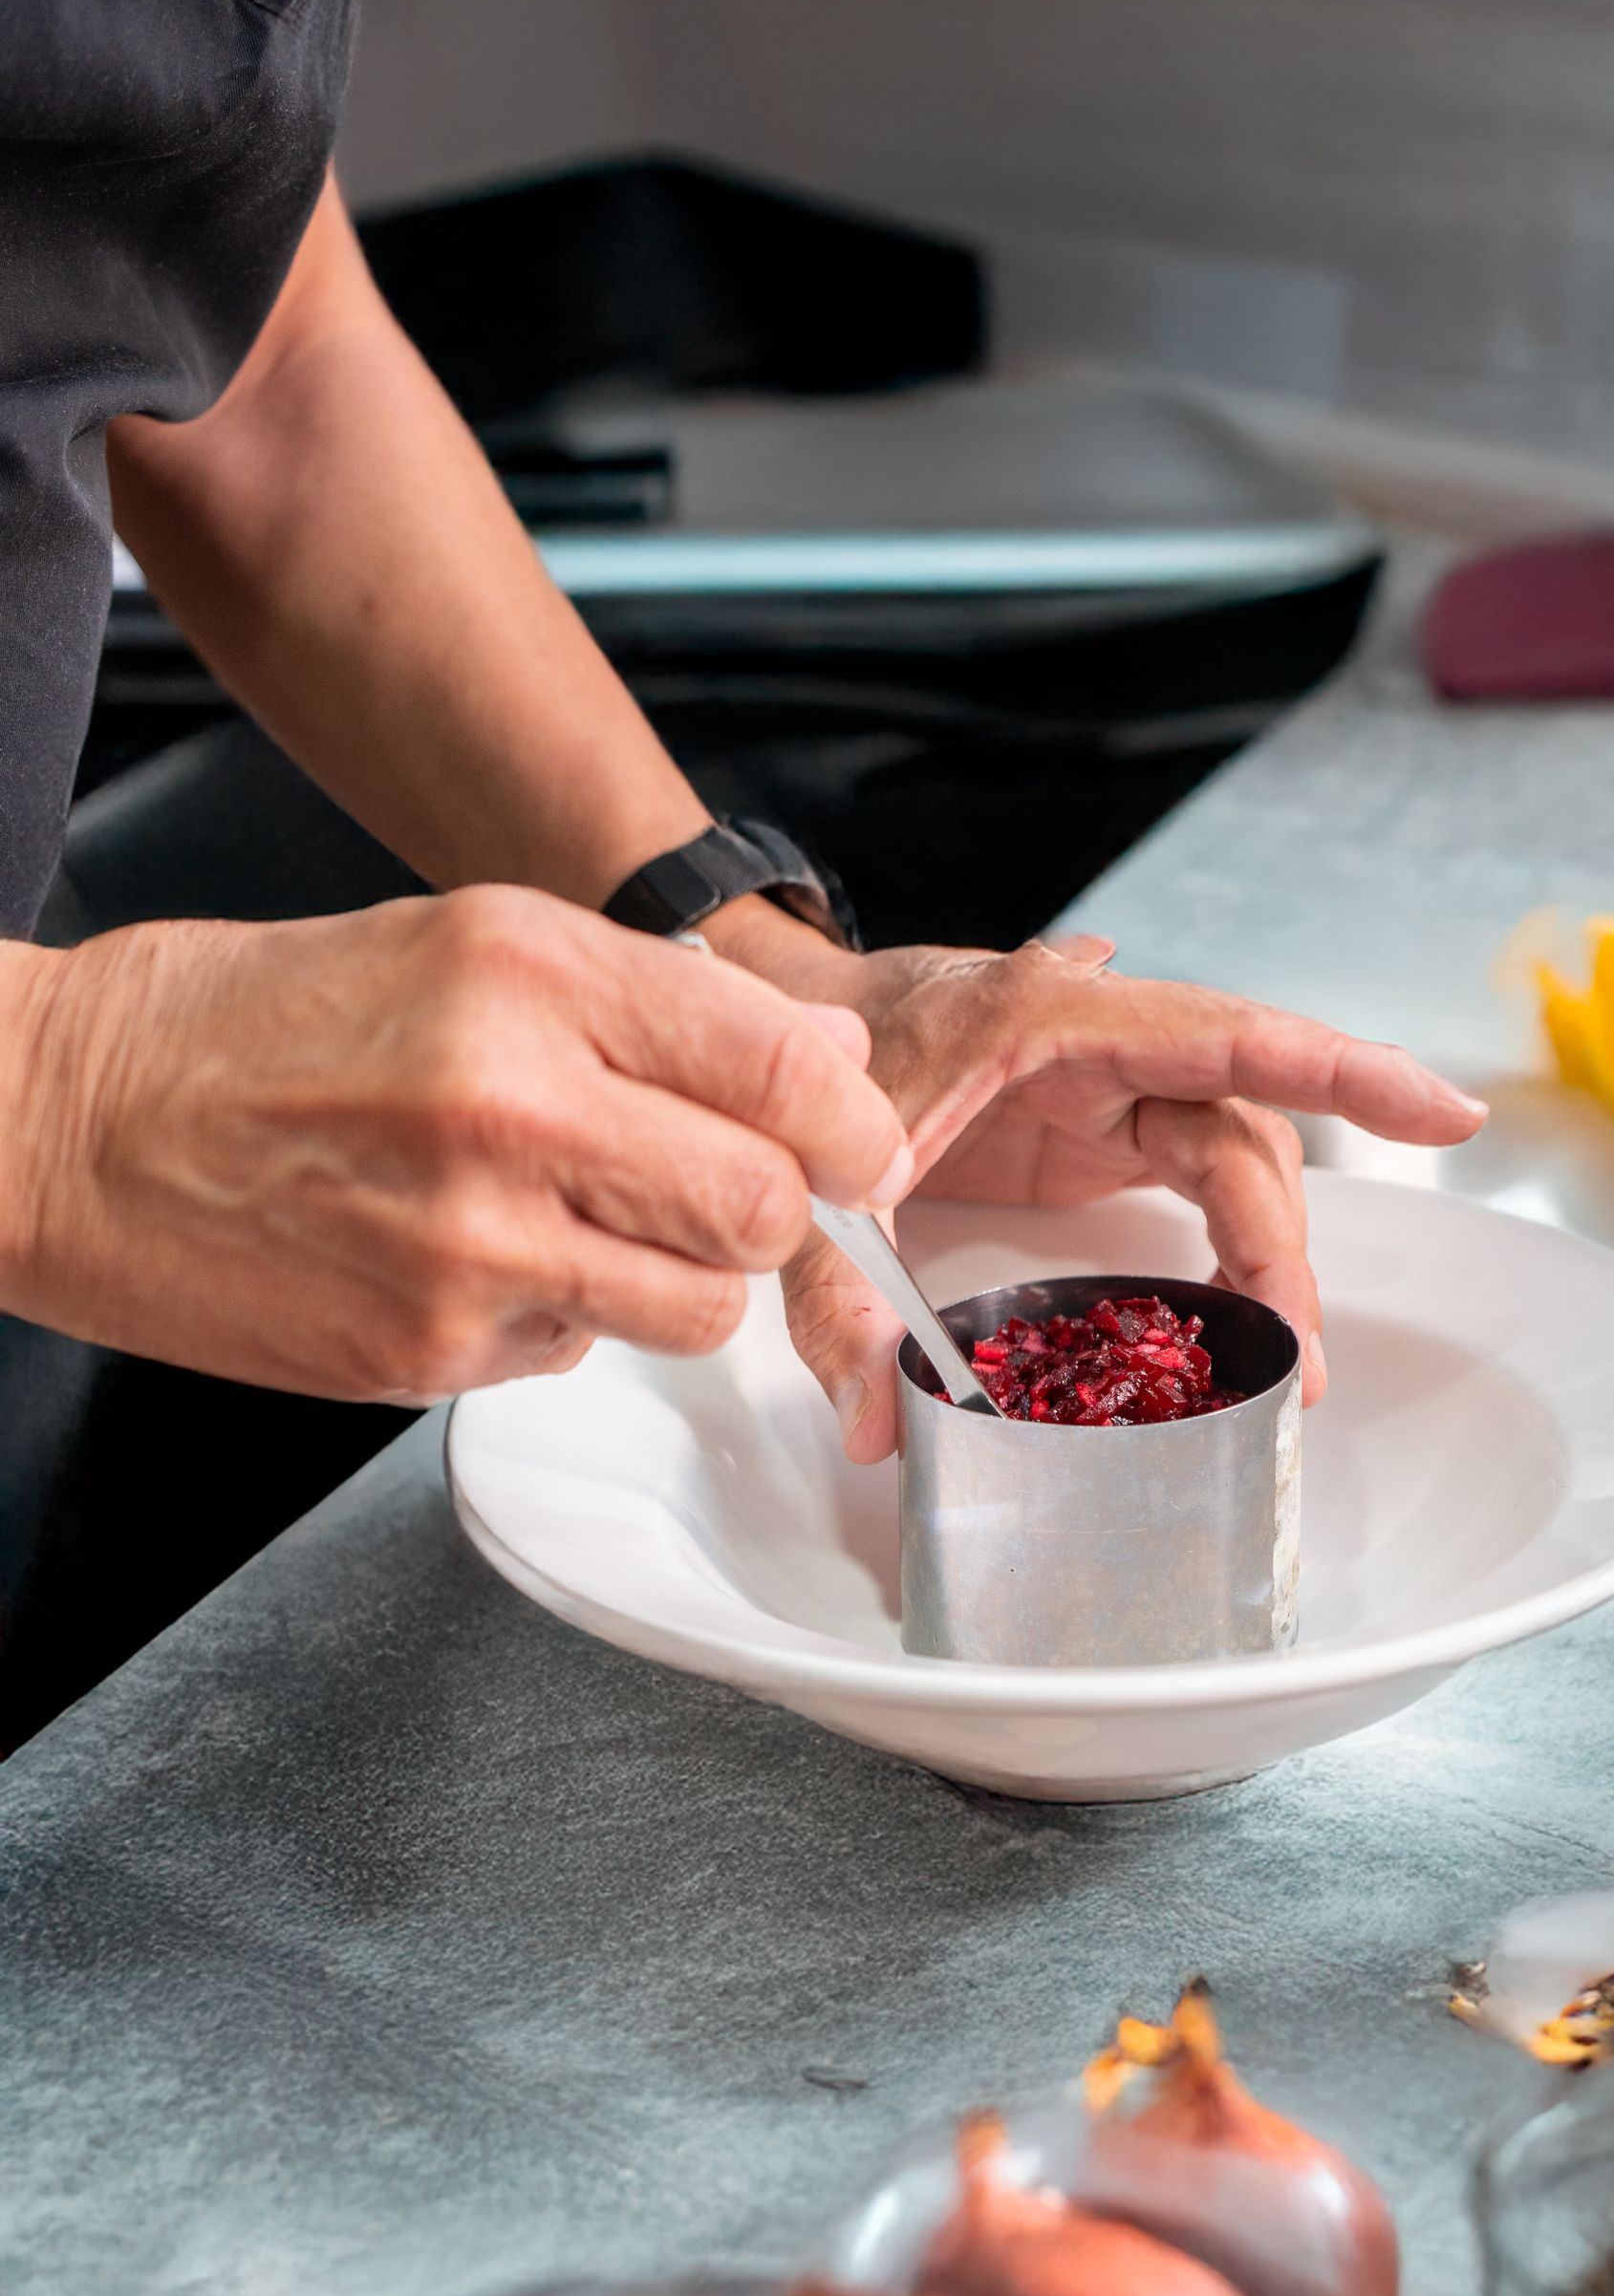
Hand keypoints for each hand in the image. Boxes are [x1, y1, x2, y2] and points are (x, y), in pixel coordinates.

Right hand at [0, 889, 909, 1400]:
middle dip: (769, 1208)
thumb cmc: (256, 1020)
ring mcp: (468, 1245)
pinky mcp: (425, 1354)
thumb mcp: (461, 940)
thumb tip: (829, 1066)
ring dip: (673, 1275)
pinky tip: (469, 1260)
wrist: (63, 1120)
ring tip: (575, 1220)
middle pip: (764, 1206)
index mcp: (528, 973)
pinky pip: (577, 1352)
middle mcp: (510, 1104)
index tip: (852, 1141)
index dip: (848, 1120)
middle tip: (721, 1189)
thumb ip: (652, 1002)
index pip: (784, 1067)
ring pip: (697, 1306)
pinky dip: (558, 1317)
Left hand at [755, 933, 1486, 1461]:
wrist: (780, 1023)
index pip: (1223, 1035)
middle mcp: (1101, 1036)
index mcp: (1049, 1017)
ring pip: (1235, 1151)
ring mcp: (1107, 1079)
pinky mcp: (1099, 1122)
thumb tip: (879, 1425)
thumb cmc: (809, 1065)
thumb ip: (838, 1302)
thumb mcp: (812, 1182)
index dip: (1340, 1067)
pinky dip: (1239, 1235)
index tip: (1446, 1111)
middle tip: (1296, 1359)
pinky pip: (1201, 1169)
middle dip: (1284, 1240)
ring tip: (1280, 1358)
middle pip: (1243, 1122)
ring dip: (1268, 1251)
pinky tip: (1255, 1305)